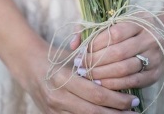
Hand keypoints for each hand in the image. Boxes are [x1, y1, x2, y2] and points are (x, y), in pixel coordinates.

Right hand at [14, 36, 140, 112]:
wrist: (29, 65)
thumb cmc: (56, 57)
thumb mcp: (73, 56)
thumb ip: (92, 65)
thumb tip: (120, 73)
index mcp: (64, 77)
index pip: (96, 94)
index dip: (117, 99)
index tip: (134, 100)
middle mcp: (58, 97)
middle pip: (93, 112)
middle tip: (134, 112)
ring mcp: (53, 110)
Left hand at [71, 20, 163, 90]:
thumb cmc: (134, 27)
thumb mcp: (119, 20)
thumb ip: (94, 29)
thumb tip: (73, 43)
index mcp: (138, 21)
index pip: (114, 33)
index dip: (95, 44)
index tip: (81, 51)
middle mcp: (149, 38)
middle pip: (118, 52)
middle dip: (95, 61)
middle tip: (80, 66)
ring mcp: (154, 57)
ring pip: (125, 69)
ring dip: (102, 75)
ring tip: (87, 75)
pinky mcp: (156, 73)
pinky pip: (133, 82)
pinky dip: (115, 85)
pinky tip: (101, 84)